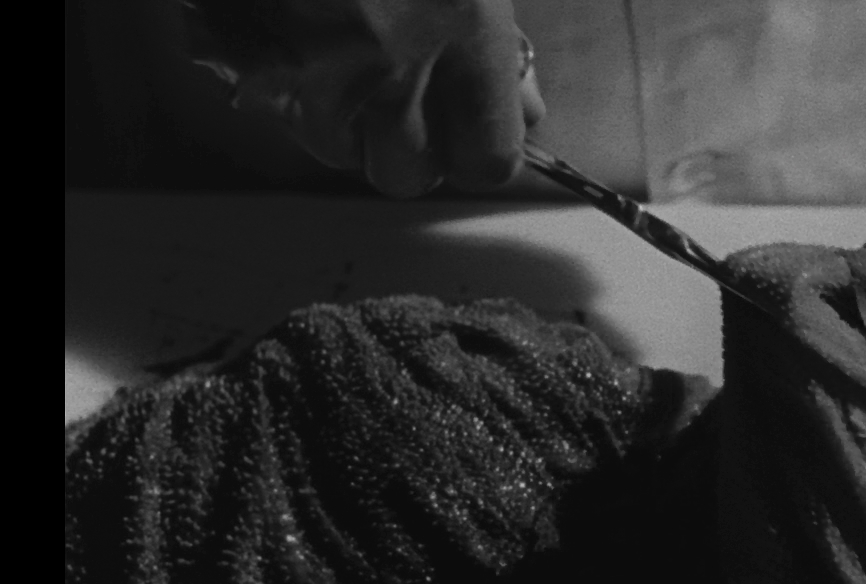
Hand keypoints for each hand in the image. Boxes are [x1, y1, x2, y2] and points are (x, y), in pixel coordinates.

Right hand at [187, 0, 546, 196]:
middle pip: (407, 175)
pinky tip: (305, 42)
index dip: (477, 152)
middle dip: (408, 150)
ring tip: (348, 61)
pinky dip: (290, 91)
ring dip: (345, 122)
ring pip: (336, 148)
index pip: (488, 163)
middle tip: (406, 101)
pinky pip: (279, 108)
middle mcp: (397, 72)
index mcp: (467, 45)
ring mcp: (320, 69)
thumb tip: (525, 109)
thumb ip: (505, 51)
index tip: (472, 132)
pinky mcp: (256, 56)